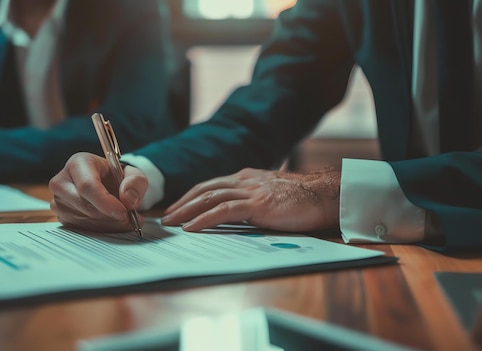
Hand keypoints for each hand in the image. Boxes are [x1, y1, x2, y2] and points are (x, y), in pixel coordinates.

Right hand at [49, 152, 146, 231]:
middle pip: (85, 205)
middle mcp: (63, 181)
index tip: (123, 212)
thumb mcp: (132, 174)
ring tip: (121, 218)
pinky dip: (100, 229)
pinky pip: (81, 228)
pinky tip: (110, 222)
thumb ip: (135, 183)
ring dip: (108, 224)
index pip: (87, 186)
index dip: (106, 202)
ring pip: (84, 220)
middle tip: (128, 218)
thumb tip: (128, 199)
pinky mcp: (61, 215)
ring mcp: (58, 200)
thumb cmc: (114, 177)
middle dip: (110, 216)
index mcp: (78, 163)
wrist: (105, 185)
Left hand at [161, 167, 340, 231]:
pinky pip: (224, 211)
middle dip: (182, 204)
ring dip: (186, 211)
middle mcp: (244, 180)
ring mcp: (250, 190)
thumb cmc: (302, 201)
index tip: (177, 209)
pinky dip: (204, 219)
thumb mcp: (270, 196)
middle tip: (166, 218)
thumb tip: (235, 215)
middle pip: (204, 189)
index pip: (211, 186)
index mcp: (246, 178)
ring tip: (172, 224)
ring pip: (209, 198)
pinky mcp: (257, 203)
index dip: (191, 197)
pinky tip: (191, 228)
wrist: (325, 196)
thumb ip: (252, 200)